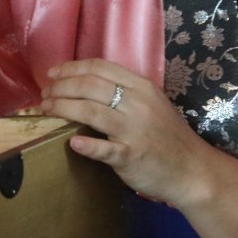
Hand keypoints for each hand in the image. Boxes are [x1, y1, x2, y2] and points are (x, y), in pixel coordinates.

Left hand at [40, 58, 219, 209]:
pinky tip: (71, 142)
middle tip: (44, 94)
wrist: (192, 170)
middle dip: (61, 87)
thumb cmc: (167, 136)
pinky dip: (87, 144)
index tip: (52, 73)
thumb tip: (83, 84)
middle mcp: (137, 103)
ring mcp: (134, 129)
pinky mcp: (131, 155)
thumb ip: (123, 92)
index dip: (71, 68)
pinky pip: (105, 148)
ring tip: (46, 109)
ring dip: (62, 108)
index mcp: (141, 87)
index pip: (100, 68)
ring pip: (90, 110)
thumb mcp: (151, 103)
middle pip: (90, 85)